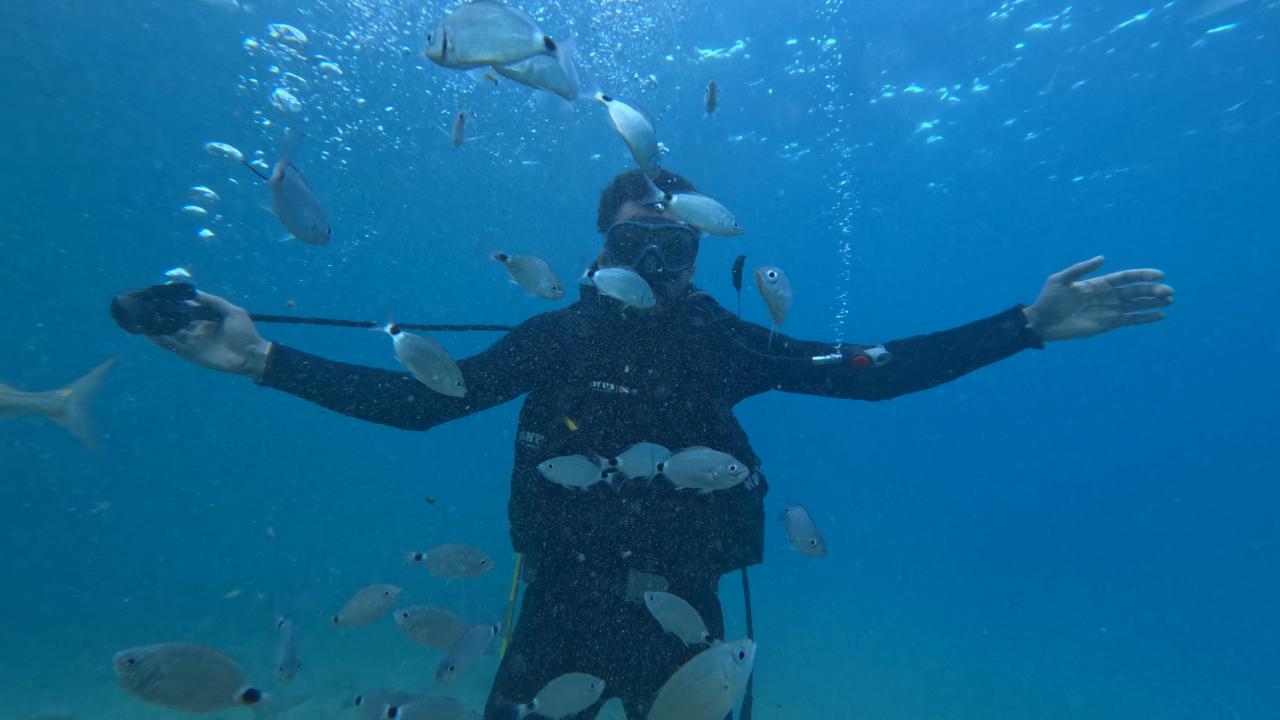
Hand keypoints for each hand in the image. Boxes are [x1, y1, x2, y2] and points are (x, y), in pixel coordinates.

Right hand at [148, 291, 270, 376]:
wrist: (252, 355)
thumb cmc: (246, 333)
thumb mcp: (232, 311)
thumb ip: (213, 302)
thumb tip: (194, 293)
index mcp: (206, 319)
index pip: (186, 310)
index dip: (174, 304)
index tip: (160, 296)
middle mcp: (197, 330)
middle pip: (175, 322)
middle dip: (161, 316)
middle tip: (146, 308)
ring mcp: (194, 342)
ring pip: (171, 334)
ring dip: (157, 328)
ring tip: (142, 320)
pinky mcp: (193, 354)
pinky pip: (175, 347)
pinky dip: (162, 341)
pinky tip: (150, 334)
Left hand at [1024, 256, 1173, 342]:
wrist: (1041, 323)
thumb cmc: (1048, 300)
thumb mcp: (1060, 280)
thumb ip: (1080, 269)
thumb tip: (1102, 258)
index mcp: (1098, 283)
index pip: (1125, 277)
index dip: (1142, 275)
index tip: (1160, 275)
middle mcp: (1107, 296)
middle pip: (1135, 291)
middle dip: (1153, 291)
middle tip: (1170, 292)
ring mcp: (1109, 310)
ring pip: (1136, 305)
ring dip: (1153, 303)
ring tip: (1170, 301)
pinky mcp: (1107, 324)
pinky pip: (1130, 320)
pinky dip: (1145, 318)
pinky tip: (1160, 315)